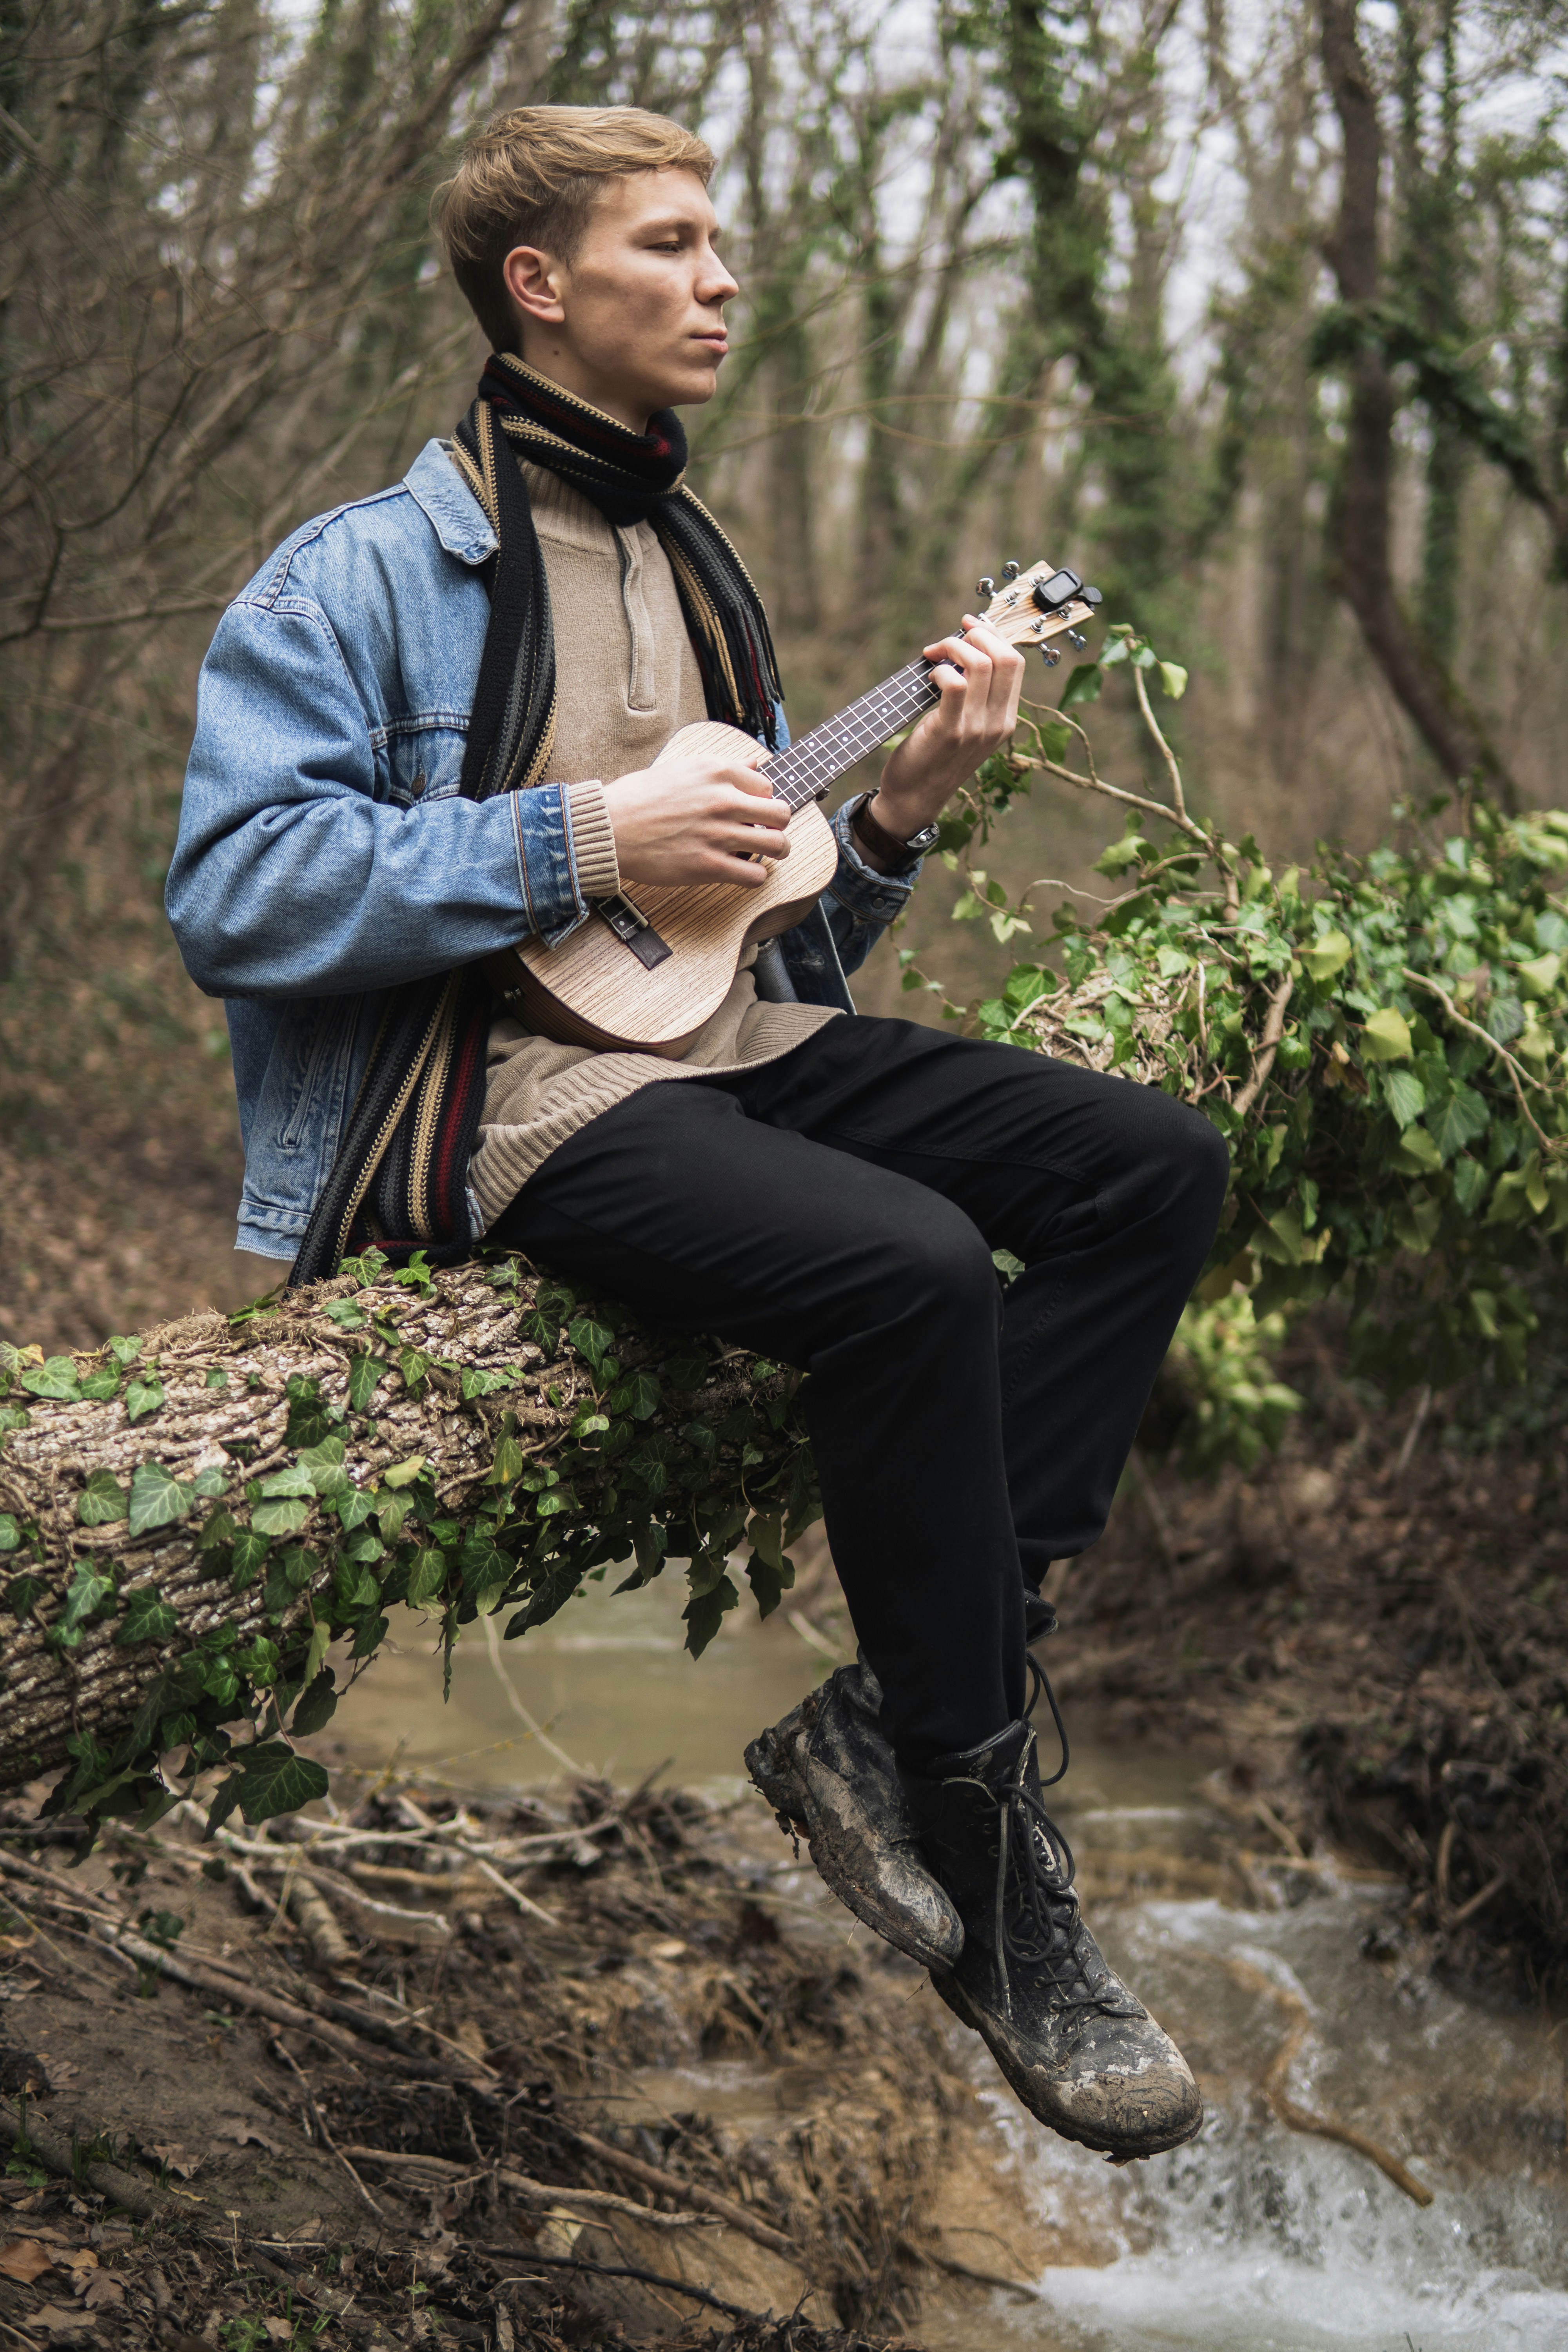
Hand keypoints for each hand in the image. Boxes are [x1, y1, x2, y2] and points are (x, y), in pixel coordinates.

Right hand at [602, 751, 789, 888]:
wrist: (609, 829)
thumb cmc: (637, 799)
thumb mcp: (682, 769)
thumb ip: (722, 768)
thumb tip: (755, 763)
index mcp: (716, 771)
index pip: (765, 785)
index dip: (761, 801)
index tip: (751, 811)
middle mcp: (723, 800)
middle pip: (781, 814)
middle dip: (778, 825)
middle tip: (767, 833)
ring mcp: (718, 833)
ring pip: (777, 844)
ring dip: (775, 851)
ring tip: (764, 853)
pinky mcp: (709, 865)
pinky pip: (755, 875)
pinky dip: (754, 877)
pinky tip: (741, 872)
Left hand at [865, 616, 1024, 856]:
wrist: (914, 798)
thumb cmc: (933, 756)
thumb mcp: (965, 724)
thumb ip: (973, 693)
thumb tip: (966, 645)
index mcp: (1005, 719)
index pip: (1015, 663)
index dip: (993, 636)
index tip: (969, 626)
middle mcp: (997, 724)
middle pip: (1005, 658)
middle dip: (977, 635)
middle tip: (950, 639)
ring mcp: (976, 729)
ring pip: (980, 665)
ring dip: (953, 647)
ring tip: (934, 654)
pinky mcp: (950, 732)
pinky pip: (953, 684)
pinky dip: (940, 670)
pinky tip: (929, 676)